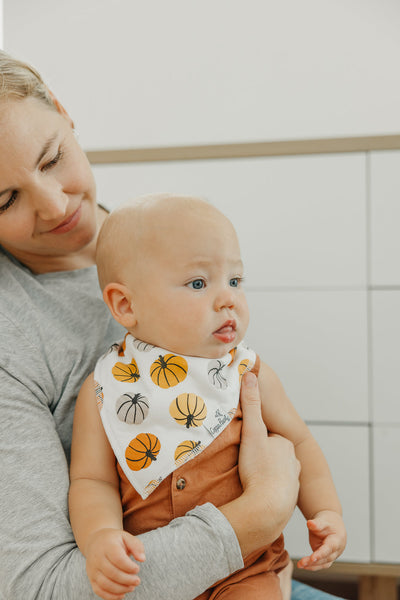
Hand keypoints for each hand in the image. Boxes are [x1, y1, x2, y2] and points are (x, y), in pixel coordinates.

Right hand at [85, 528, 144, 599]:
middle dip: (127, 580)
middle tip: (137, 581)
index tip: (137, 569)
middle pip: (112, 573)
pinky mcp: (91, 579)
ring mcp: (93, 569)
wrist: (96, 541)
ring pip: (105, 584)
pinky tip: (122, 594)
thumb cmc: (114, 540)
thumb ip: (136, 546)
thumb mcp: (126, 537)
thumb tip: (142, 559)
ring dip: (120, 589)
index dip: (129, 567)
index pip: (118, 559)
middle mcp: (97, 558)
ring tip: (131, 587)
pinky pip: (99, 591)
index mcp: (108, 545)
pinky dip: (111, 596)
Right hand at [239, 372, 300, 531]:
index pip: (267, 437)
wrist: (266, 509)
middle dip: (258, 458)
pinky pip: (274, 491)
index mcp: (285, 444)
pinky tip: (255, 494)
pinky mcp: (287, 500)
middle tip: (243, 464)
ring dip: (262, 476)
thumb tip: (250, 374)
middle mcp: (293, 462)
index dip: (254, 440)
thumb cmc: (258, 469)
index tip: (244, 447)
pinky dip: (265, 491)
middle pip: (270, 455)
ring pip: (273, 473)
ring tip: (248, 479)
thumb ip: (250, 404)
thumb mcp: (251, 432)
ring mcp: (292, 482)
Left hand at [297, 510, 346, 570]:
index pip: (329, 549)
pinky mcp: (326, 558)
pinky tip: (302, 565)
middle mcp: (336, 551)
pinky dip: (312, 565)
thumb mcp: (323, 520)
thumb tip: (309, 523)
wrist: (332, 524)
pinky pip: (320, 564)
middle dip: (313, 562)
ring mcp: (332, 555)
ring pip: (323, 564)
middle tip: (301, 563)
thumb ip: (317, 523)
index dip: (321, 554)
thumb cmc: (328, 522)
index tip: (312, 558)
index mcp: (337, 541)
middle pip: (325, 559)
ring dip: (311, 566)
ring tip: (299, 565)